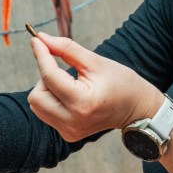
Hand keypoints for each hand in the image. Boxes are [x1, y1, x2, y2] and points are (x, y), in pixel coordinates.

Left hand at [27, 32, 163, 140]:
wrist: (137, 109)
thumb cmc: (120, 81)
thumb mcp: (95, 61)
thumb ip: (66, 48)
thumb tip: (40, 38)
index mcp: (82, 101)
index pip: (49, 77)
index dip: (41, 55)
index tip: (36, 39)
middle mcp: (73, 121)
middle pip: (36, 95)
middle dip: (45, 77)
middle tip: (63, 71)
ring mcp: (69, 131)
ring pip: (37, 105)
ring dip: (46, 90)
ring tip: (69, 84)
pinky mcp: (68, 134)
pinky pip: (45, 113)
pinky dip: (51, 100)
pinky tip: (70, 96)